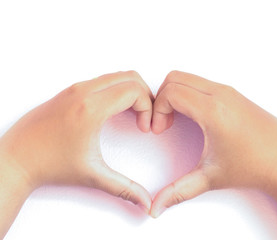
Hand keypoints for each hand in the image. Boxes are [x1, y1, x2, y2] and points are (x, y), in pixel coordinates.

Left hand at [0, 71, 152, 211]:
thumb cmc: (48, 164)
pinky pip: (102, 81)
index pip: (133, 90)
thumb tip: (144, 201)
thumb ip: (124, 188)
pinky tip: (114, 112)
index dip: (148, 107)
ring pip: (116, 76)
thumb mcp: (92, 176)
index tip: (144, 127)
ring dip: (131, 91)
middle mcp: (83, 92)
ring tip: (133, 114)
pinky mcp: (69, 91)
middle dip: (144, 96)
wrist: (16, 159)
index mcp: (91, 108)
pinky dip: (116, 90)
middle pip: (129, 77)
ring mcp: (75, 89)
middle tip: (144, 117)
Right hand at [150, 71, 276, 217]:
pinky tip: (194, 117)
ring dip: (175, 95)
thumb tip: (157, 206)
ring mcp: (229, 92)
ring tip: (178, 119)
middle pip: (175, 78)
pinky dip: (189, 94)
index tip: (160, 128)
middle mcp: (221, 95)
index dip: (157, 109)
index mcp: (213, 111)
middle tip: (165, 122)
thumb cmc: (254, 167)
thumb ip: (178, 191)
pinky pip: (201, 83)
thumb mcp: (210, 178)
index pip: (171, 92)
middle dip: (162, 98)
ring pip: (188, 78)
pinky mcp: (234, 94)